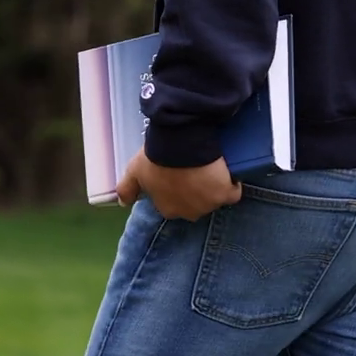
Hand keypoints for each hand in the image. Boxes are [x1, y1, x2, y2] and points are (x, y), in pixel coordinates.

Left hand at [117, 152, 240, 220]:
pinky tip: (228, 173)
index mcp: (168, 210)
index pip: (173, 205)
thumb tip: (123, 203)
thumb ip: (126, 190)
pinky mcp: (226, 194)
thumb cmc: (156, 157)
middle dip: (195, 192)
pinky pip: (233, 193)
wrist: (180, 143)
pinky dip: (232, 184)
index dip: (176, 190)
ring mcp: (209, 204)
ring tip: (210, 168)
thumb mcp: (134, 172)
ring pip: (213, 199)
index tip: (178, 176)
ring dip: (213, 188)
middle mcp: (189, 213)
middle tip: (194, 170)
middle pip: (195, 205)